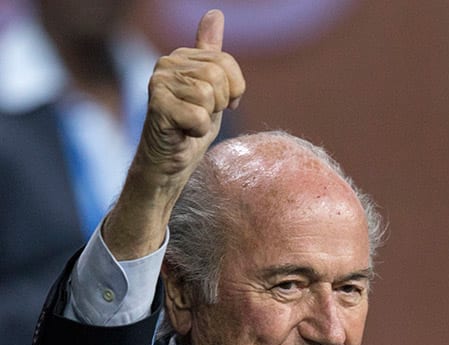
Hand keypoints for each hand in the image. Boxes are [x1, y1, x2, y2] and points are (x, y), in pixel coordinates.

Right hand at [103, 9, 244, 259]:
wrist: (168, 165)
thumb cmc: (190, 129)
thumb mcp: (211, 89)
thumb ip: (212, 53)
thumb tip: (214, 13)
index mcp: (181, 56)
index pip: (226, 62)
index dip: (232, 90)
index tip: (218, 104)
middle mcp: (166, 63)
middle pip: (219, 76)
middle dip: (219, 104)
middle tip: (201, 117)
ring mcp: (158, 82)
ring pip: (209, 95)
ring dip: (208, 118)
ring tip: (191, 124)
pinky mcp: (156, 105)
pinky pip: (200, 116)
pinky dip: (198, 132)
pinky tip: (184, 133)